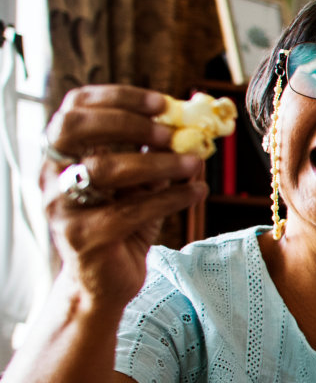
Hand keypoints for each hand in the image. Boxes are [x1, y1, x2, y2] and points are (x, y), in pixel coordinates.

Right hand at [40, 85, 204, 308]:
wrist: (103, 284)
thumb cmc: (121, 226)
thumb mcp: (138, 184)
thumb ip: (153, 153)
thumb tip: (192, 122)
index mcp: (63, 156)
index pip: (74, 108)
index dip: (117, 97)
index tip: (162, 102)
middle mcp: (52, 177)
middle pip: (74, 128)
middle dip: (128, 122)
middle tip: (171, 132)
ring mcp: (62, 207)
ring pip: (105, 169)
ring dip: (159, 162)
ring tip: (195, 164)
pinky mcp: (84, 237)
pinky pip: (131, 209)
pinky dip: (170, 197)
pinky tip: (196, 192)